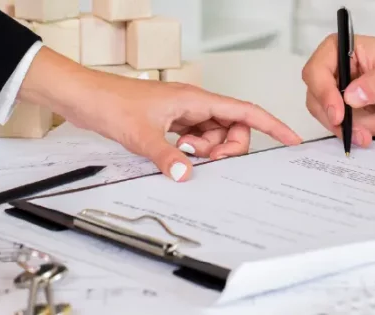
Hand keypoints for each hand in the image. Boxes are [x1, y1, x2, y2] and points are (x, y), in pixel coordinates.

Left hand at [21, 48, 302, 180]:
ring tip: (182, 154)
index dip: (271, 124)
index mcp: (195, 99)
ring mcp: (182, 113)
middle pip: (233, 126)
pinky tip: (176, 155)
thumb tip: (187, 175)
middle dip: (228, 147)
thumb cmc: (111, 103)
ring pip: (213, 135)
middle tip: (207, 159)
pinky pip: (195, 138)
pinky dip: (192, 151)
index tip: (290, 138)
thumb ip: (167, 157)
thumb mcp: (141, 135)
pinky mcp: (170, 122)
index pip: (244, 111)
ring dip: (206, 150)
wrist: (84, 96)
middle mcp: (193, 104)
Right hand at [301, 35, 374, 146]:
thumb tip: (351, 96)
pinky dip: (358, 135)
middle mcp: (336, 72)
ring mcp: (340, 95)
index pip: (316, 70)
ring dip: (353, 128)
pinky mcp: (349, 114)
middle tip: (359, 132)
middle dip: (338, 118)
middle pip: (316, 98)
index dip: (322, 92)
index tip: (338, 113)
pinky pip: (343, 129)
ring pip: (329, 118)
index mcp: (343, 49)